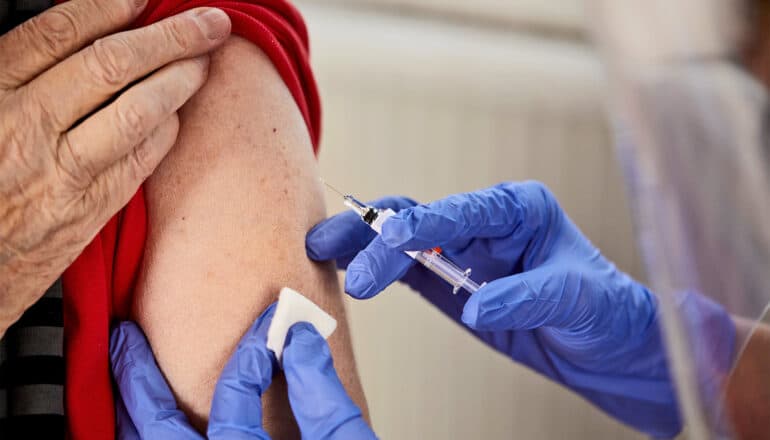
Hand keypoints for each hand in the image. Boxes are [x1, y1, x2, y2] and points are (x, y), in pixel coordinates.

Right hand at [0, 0, 231, 334]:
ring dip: (179, 80)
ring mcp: (60, 173)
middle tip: (209, 23)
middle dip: (170, 37)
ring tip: (204, 62)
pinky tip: (178, 116)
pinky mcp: (84, 213)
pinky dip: (164, 133)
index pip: (59, 33)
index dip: (108, 8)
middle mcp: (26, 127)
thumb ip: (13, 74)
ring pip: (136, 111)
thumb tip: (64, 39)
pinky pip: (138, 162)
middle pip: (112, 65)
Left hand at [110, 304, 375, 438]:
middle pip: (159, 432)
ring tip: (120, 388)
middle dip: (138, 381)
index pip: (234, 398)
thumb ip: (324, 398)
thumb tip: (302, 344)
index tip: (270, 336)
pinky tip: (144, 436)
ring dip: (130, 421)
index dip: (250, 357)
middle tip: (126, 343)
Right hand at [306, 181, 733, 436]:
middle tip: (337, 248)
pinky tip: (348, 268)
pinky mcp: (453, 283)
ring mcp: (465, 253)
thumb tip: (479, 304)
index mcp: (520, 209)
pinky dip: (378, 268)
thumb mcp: (578, 299)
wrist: (611, 347)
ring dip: (363, 244)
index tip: (391, 235)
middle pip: (421, 219)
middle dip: (376, 232)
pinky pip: (409, 270)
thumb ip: (527, 297)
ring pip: (403, 241)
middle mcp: (487, 224)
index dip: (425, 222)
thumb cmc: (609, 311)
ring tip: (323, 250)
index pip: (464, 210)